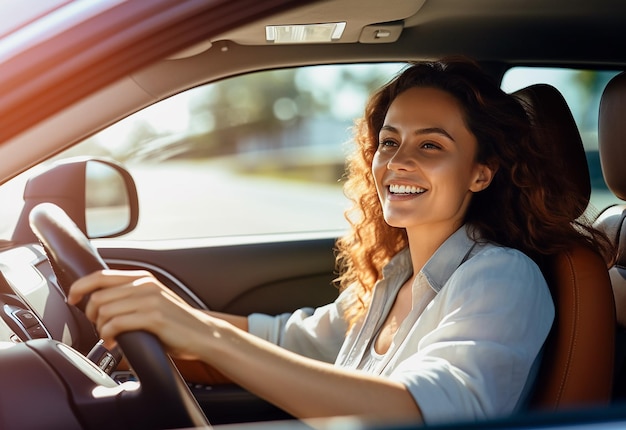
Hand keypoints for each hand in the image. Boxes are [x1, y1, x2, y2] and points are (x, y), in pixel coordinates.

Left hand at [68, 269, 213, 359]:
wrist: (203, 334)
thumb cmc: (177, 322)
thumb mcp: (153, 300)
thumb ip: (131, 295)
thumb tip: (100, 301)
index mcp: (143, 278)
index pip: (100, 276)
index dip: (80, 287)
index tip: (72, 299)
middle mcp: (145, 285)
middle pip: (98, 296)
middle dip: (91, 316)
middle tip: (98, 328)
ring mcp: (150, 300)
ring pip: (105, 310)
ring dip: (100, 328)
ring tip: (107, 337)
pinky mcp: (153, 317)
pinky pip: (116, 324)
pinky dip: (108, 336)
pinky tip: (113, 342)